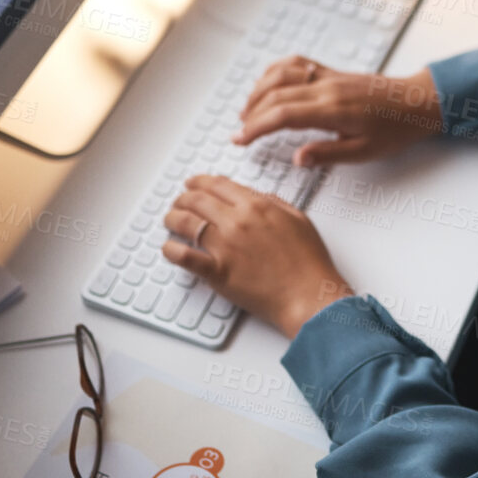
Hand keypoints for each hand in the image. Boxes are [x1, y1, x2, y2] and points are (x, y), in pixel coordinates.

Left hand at [162, 175, 352, 337]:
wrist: (309, 295)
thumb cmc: (309, 262)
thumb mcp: (298, 219)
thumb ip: (275, 203)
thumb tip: (256, 196)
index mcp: (257, 206)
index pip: (218, 185)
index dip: (200, 181)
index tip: (192, 183)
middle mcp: (237, 221)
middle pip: (197, 200)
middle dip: (183, 197)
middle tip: (178, 201)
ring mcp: (225, 246)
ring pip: (186, 223)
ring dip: (172, 218)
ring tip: (170, 219)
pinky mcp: (217, 272)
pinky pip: (184, 257)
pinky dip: (171, 250)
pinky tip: (168, 248)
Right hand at [235, 56, 443, 166]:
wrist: (418, 102)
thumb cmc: (396, 129)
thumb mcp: (365, 151)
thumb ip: (328, 154)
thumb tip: (297, 158)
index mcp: (333, 109)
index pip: (283, 114)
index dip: (256, 127)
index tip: (240, 140)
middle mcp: (327, 87)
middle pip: (275, 94)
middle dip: (251, 114)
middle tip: (238, 133)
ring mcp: (328, 75)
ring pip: (281, 74)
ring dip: (258, 91)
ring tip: (246, 112)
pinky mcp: (332, 71)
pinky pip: (296, 63)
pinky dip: (275, 71)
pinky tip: (267, 84)